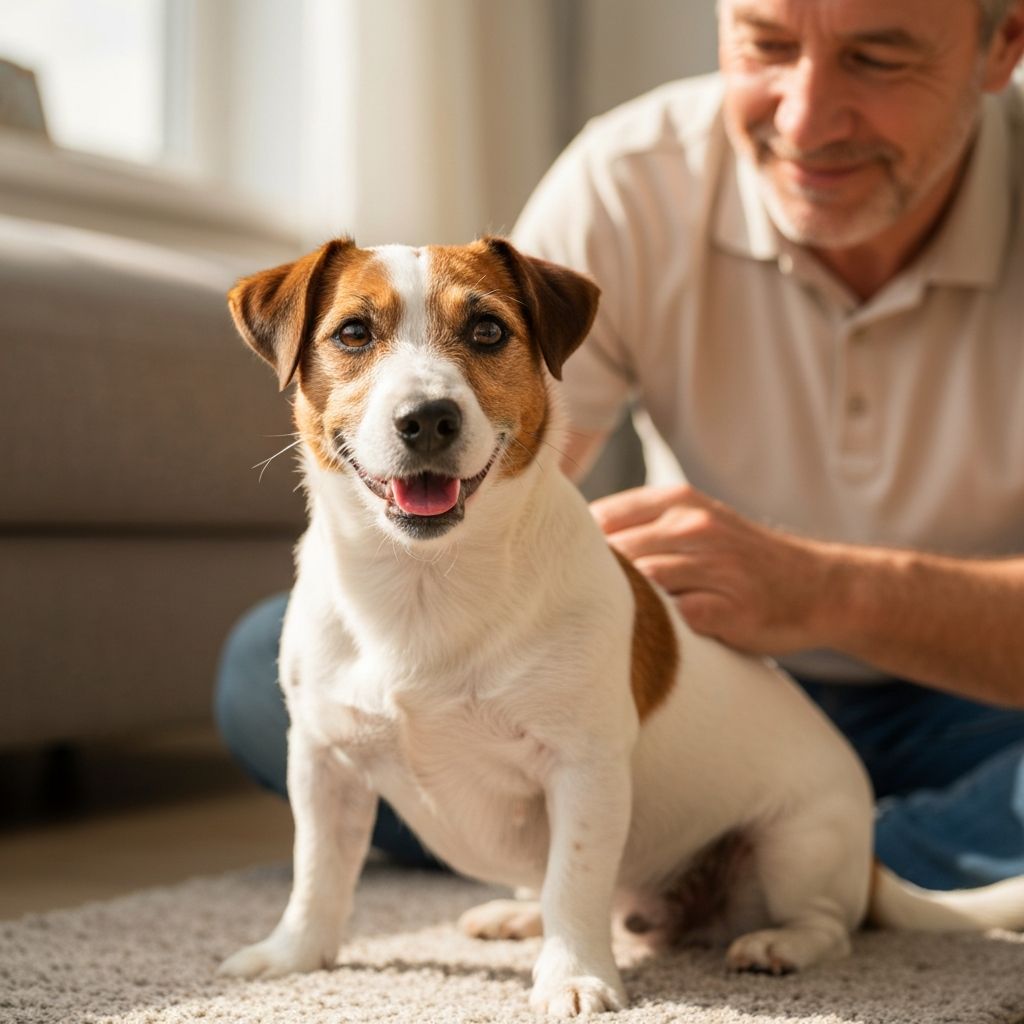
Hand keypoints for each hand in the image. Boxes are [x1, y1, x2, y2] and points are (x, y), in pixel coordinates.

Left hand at [591, 485, 837, 654]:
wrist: (819, 587)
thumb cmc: (741, 559)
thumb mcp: (698, 521)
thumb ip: (645, 523)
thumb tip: (576, 537)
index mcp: (680, 501)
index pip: (604, 516)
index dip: (577, 546)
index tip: (561, 568)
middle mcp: (696, 527)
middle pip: (615, 550)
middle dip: (589, 579)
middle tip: (568, 604)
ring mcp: (714, 566)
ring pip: (641, 580)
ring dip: (617, 604)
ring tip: (598, 624)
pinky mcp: (728, 608)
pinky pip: (673, 616)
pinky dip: (655, 627)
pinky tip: (644, 638)